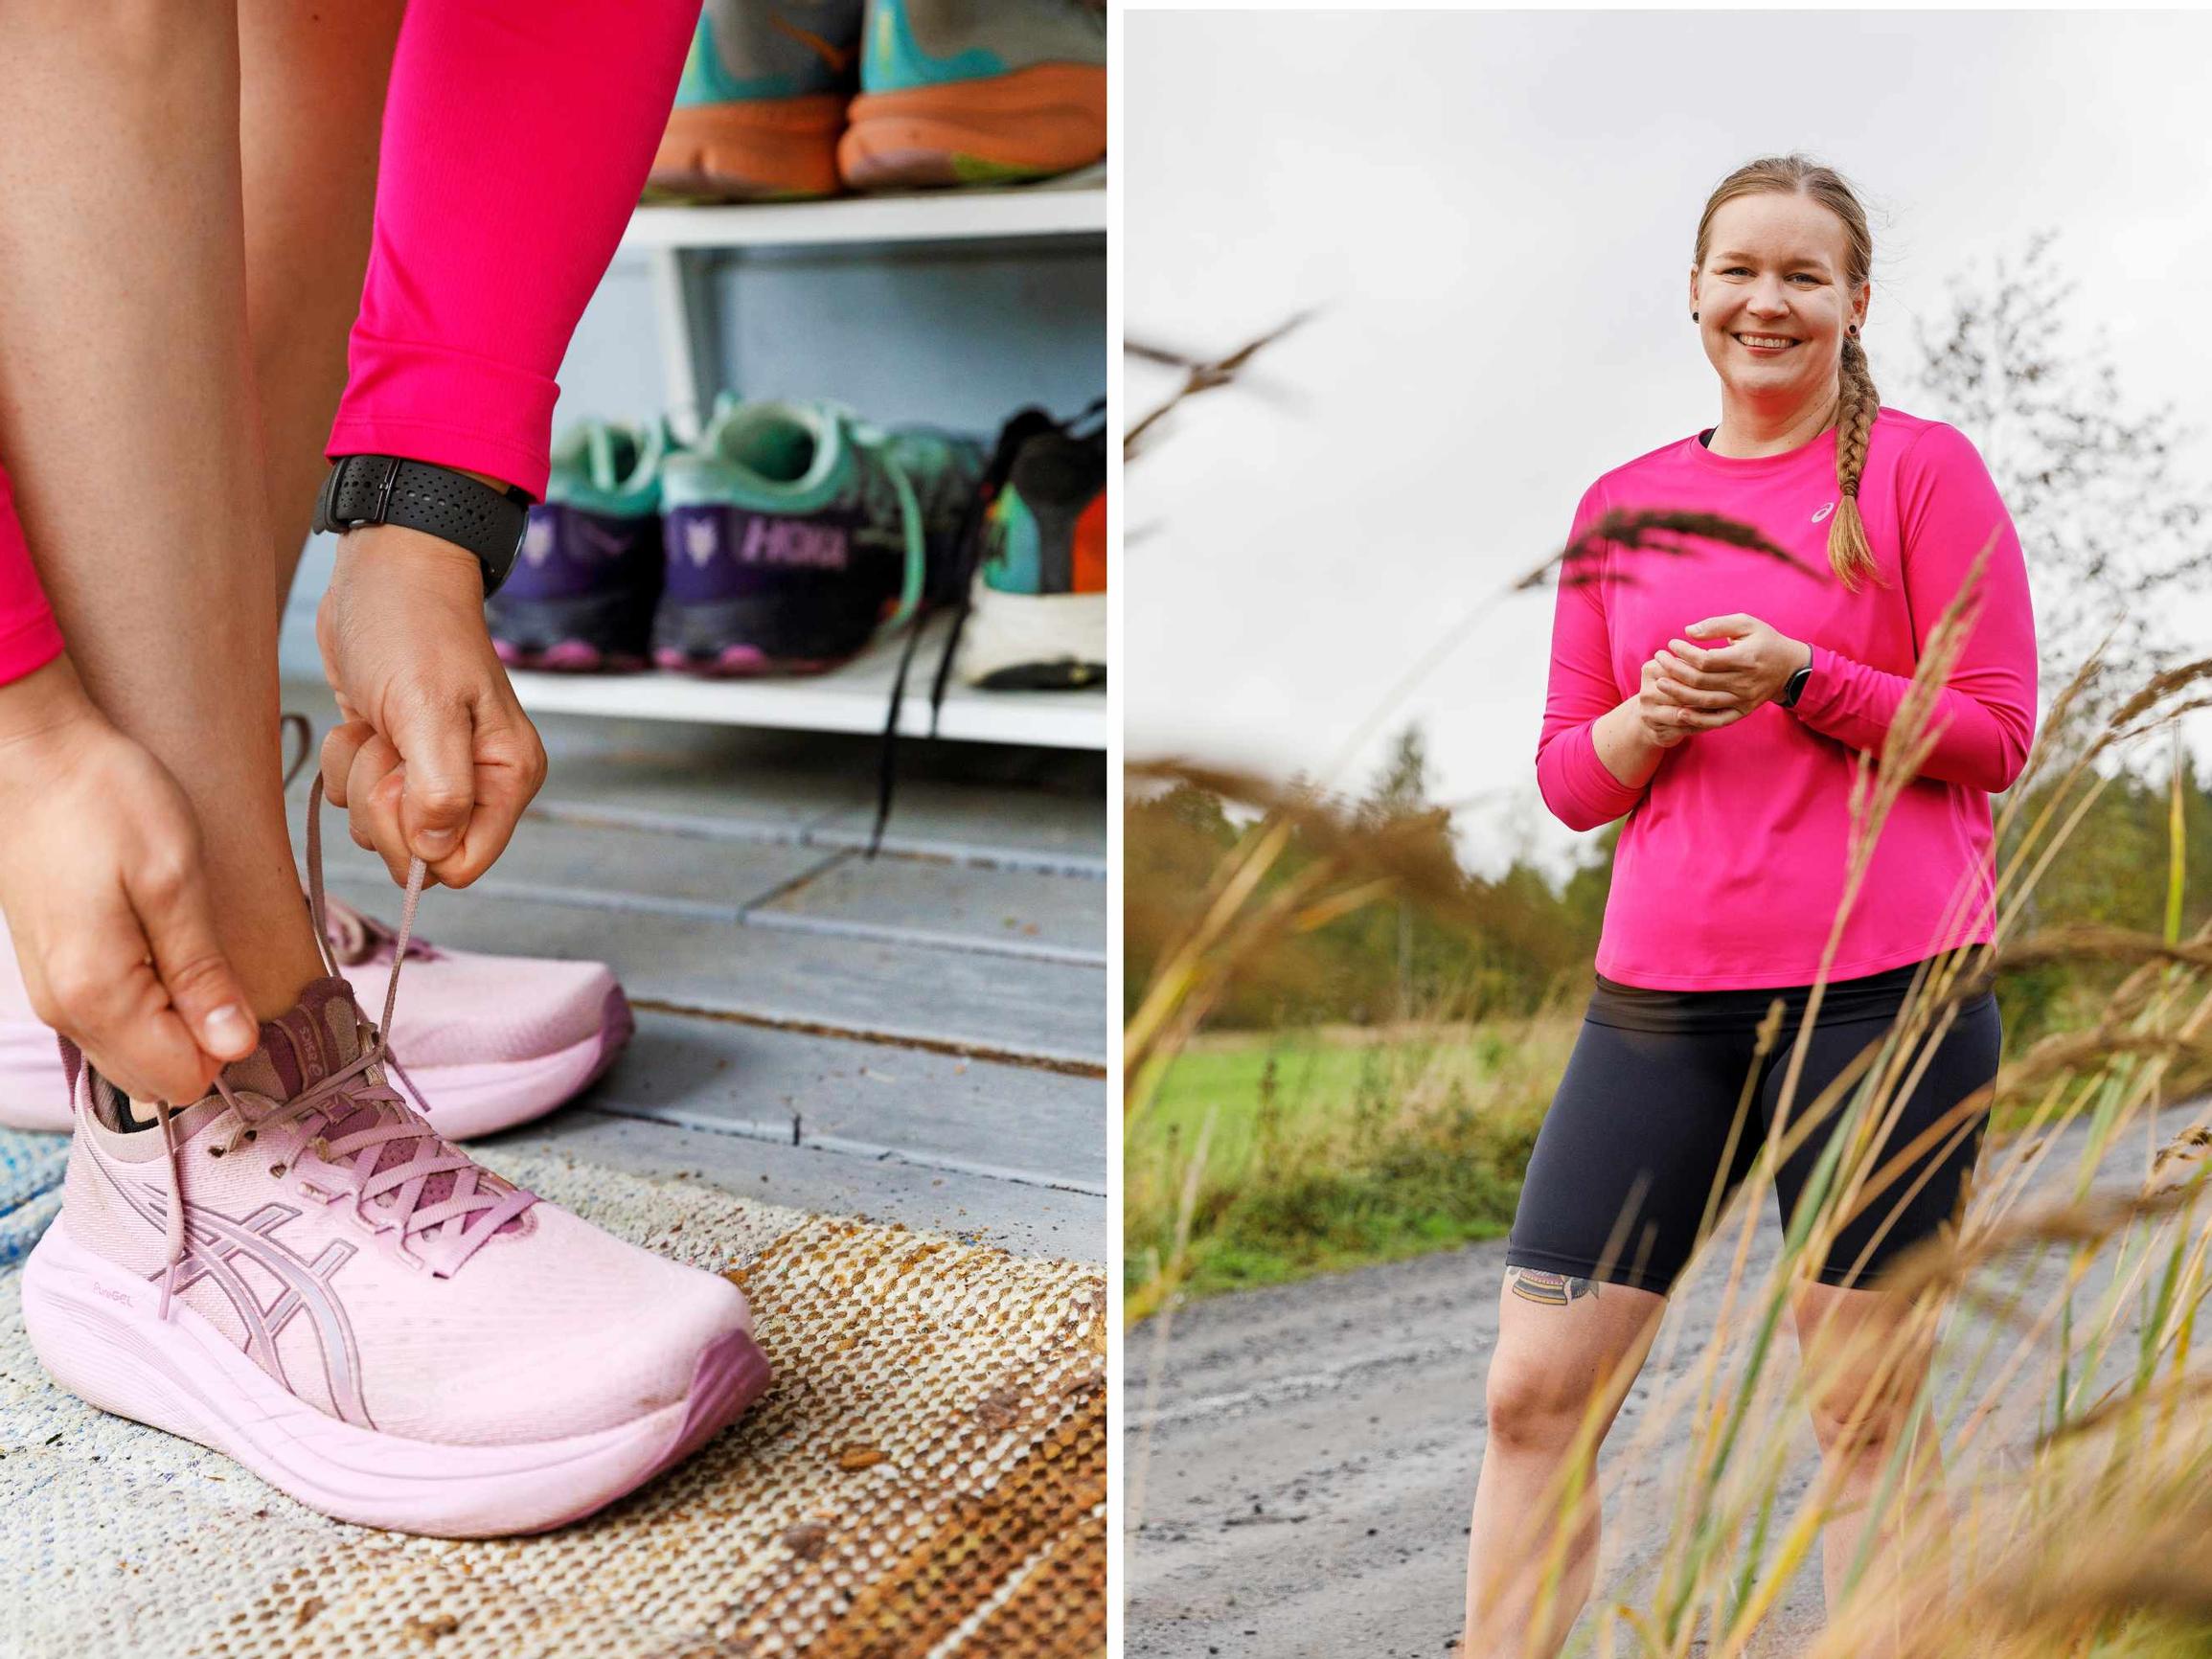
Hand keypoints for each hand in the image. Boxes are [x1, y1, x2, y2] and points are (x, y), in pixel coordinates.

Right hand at [0, 657, 257, 1102]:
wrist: (32, 752)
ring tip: (191, 946)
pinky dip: (150, 1000)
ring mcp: (54, 991)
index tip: (245, 988)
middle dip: (203, 1040)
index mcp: (97, 995)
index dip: (228, 1044)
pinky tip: (163, 944)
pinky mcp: (56, 968)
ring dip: (177, 1019)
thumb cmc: (106, 801)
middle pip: (156, 1078)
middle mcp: (65, 1010)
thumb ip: (202, 972)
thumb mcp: (173, 880)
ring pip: (132, 1051)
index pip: (182, 1079)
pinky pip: (112, 1019)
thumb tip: (236, 1048)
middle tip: (221, 962)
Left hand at [315, 522, 546, 887]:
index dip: (418, 840)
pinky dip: (344, 761)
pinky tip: (363, 718)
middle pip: (418, 851)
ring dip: (359, 777)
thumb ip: (440, 792)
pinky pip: (354, 796)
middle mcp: (477, 783)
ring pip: (380, 827)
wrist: (385, 569)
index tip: (398, 783)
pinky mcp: (394, 757)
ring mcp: (434, 771)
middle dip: (383, 804)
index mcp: (507, 778)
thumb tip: (436, 857)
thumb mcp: (428, 709)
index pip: (463, 864)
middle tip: (387, 744)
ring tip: (378, 722)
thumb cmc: (413, 627)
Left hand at [1651, 613, 1810, 730]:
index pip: (1706, 660)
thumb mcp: (1746, 624)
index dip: (1684, 653)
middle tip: (1658, 660)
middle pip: (1701, 681)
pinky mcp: (1743, 712)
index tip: (1672, 644)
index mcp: (1746, 658)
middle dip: (1675, 671)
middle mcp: (1745, 682)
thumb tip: (1688, 631)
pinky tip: (1679, 713)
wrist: (1790, 668)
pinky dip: (1697, 720)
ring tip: (1660, 683)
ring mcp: (1744, 700)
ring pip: (1705, 701)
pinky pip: (1717, 720)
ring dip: (1678, 694)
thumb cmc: (1765, 641)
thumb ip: (1717, 625)